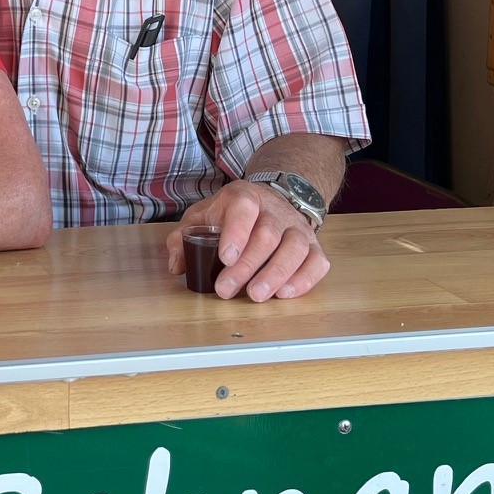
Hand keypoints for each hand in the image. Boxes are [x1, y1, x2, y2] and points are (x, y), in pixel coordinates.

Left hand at [165, 181, 328, 301]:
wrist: (272, 201)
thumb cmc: (233, 215)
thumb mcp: (203, 216)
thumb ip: (183, 237)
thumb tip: (176, 265)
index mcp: (244, 198)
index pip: (244, 208)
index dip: (236, 232)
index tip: (225, 257)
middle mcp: (275, 211)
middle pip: (267, 236)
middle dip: (247, 266)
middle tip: (227, 290)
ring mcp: (297, 228)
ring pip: (295, 248)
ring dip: (276, 274)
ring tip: (257, 295)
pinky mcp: (314, 247)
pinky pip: (317, 262)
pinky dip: (304, 279)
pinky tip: (285, 293)